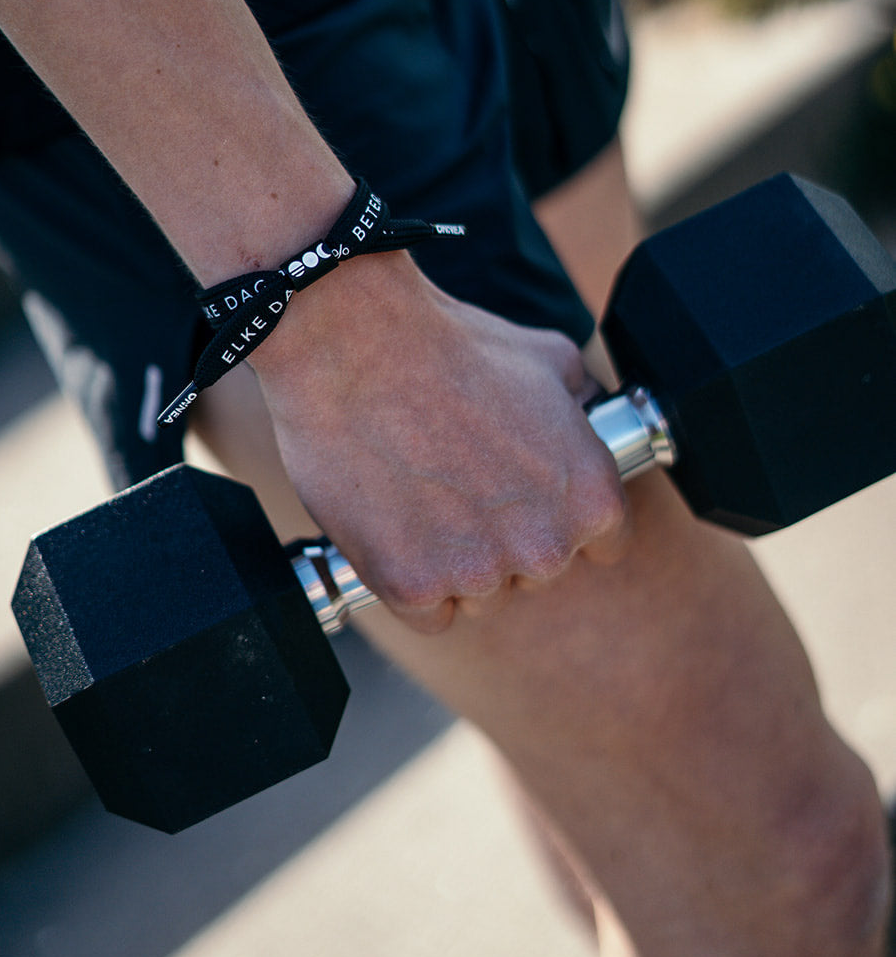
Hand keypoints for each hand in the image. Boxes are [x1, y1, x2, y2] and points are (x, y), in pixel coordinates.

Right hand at [251, 253, 627, 632]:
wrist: (354, 344)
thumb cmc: (447, 344)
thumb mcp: (548, 358)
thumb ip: (582, 402)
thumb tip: (591, 411)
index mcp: (591, 497)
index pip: (601, 546)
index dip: (560, 518)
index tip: (527, 502)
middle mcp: (544, 546)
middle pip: (535, 574)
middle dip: (503, 539)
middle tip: (459, 483)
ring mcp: (478, 573)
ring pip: (477, 595)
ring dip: (453, 561)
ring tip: (419, 493)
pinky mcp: (412, 588)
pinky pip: (426, 612)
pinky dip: (408, 581)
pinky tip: (394, 526)